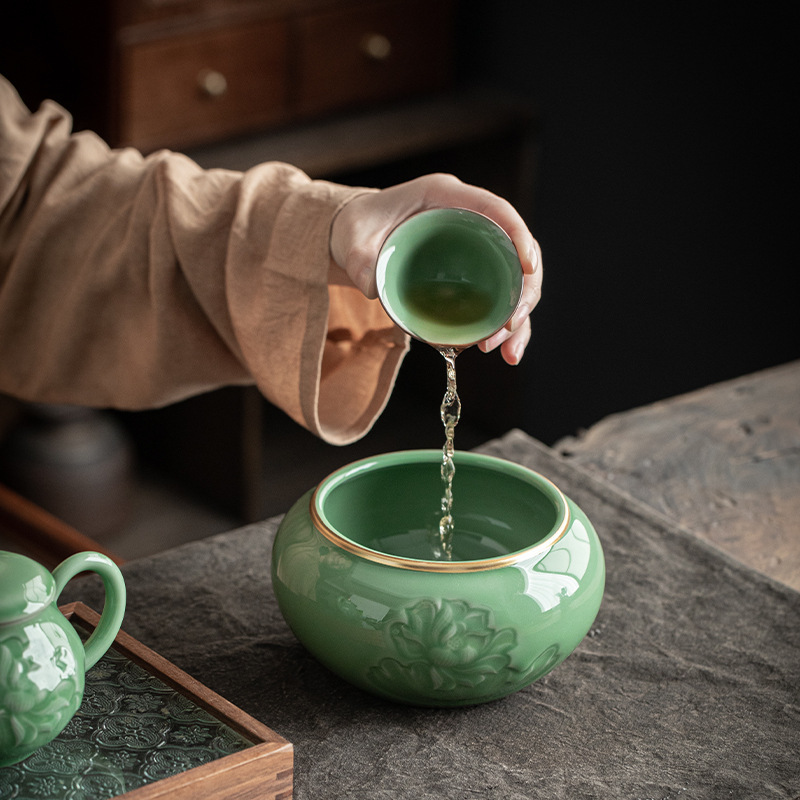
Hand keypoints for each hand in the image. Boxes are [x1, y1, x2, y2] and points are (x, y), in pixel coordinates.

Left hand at [329, 174, 541, 364]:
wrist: (355, 236)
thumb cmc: (358, 226)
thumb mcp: (352, 237)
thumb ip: (358, 257)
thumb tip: (374, 288)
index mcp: (448, 198)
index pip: (497, 211)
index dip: (520, 236)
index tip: (528, 266)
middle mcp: (470, 222)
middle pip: (517, 253)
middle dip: (523, 293)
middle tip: (508, 327)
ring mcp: (475, 251)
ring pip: (515, 283)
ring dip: (519, 320)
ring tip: (508, 353)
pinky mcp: (472, 276)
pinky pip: (497, 301)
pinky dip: (503, 328)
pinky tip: (504, 353)